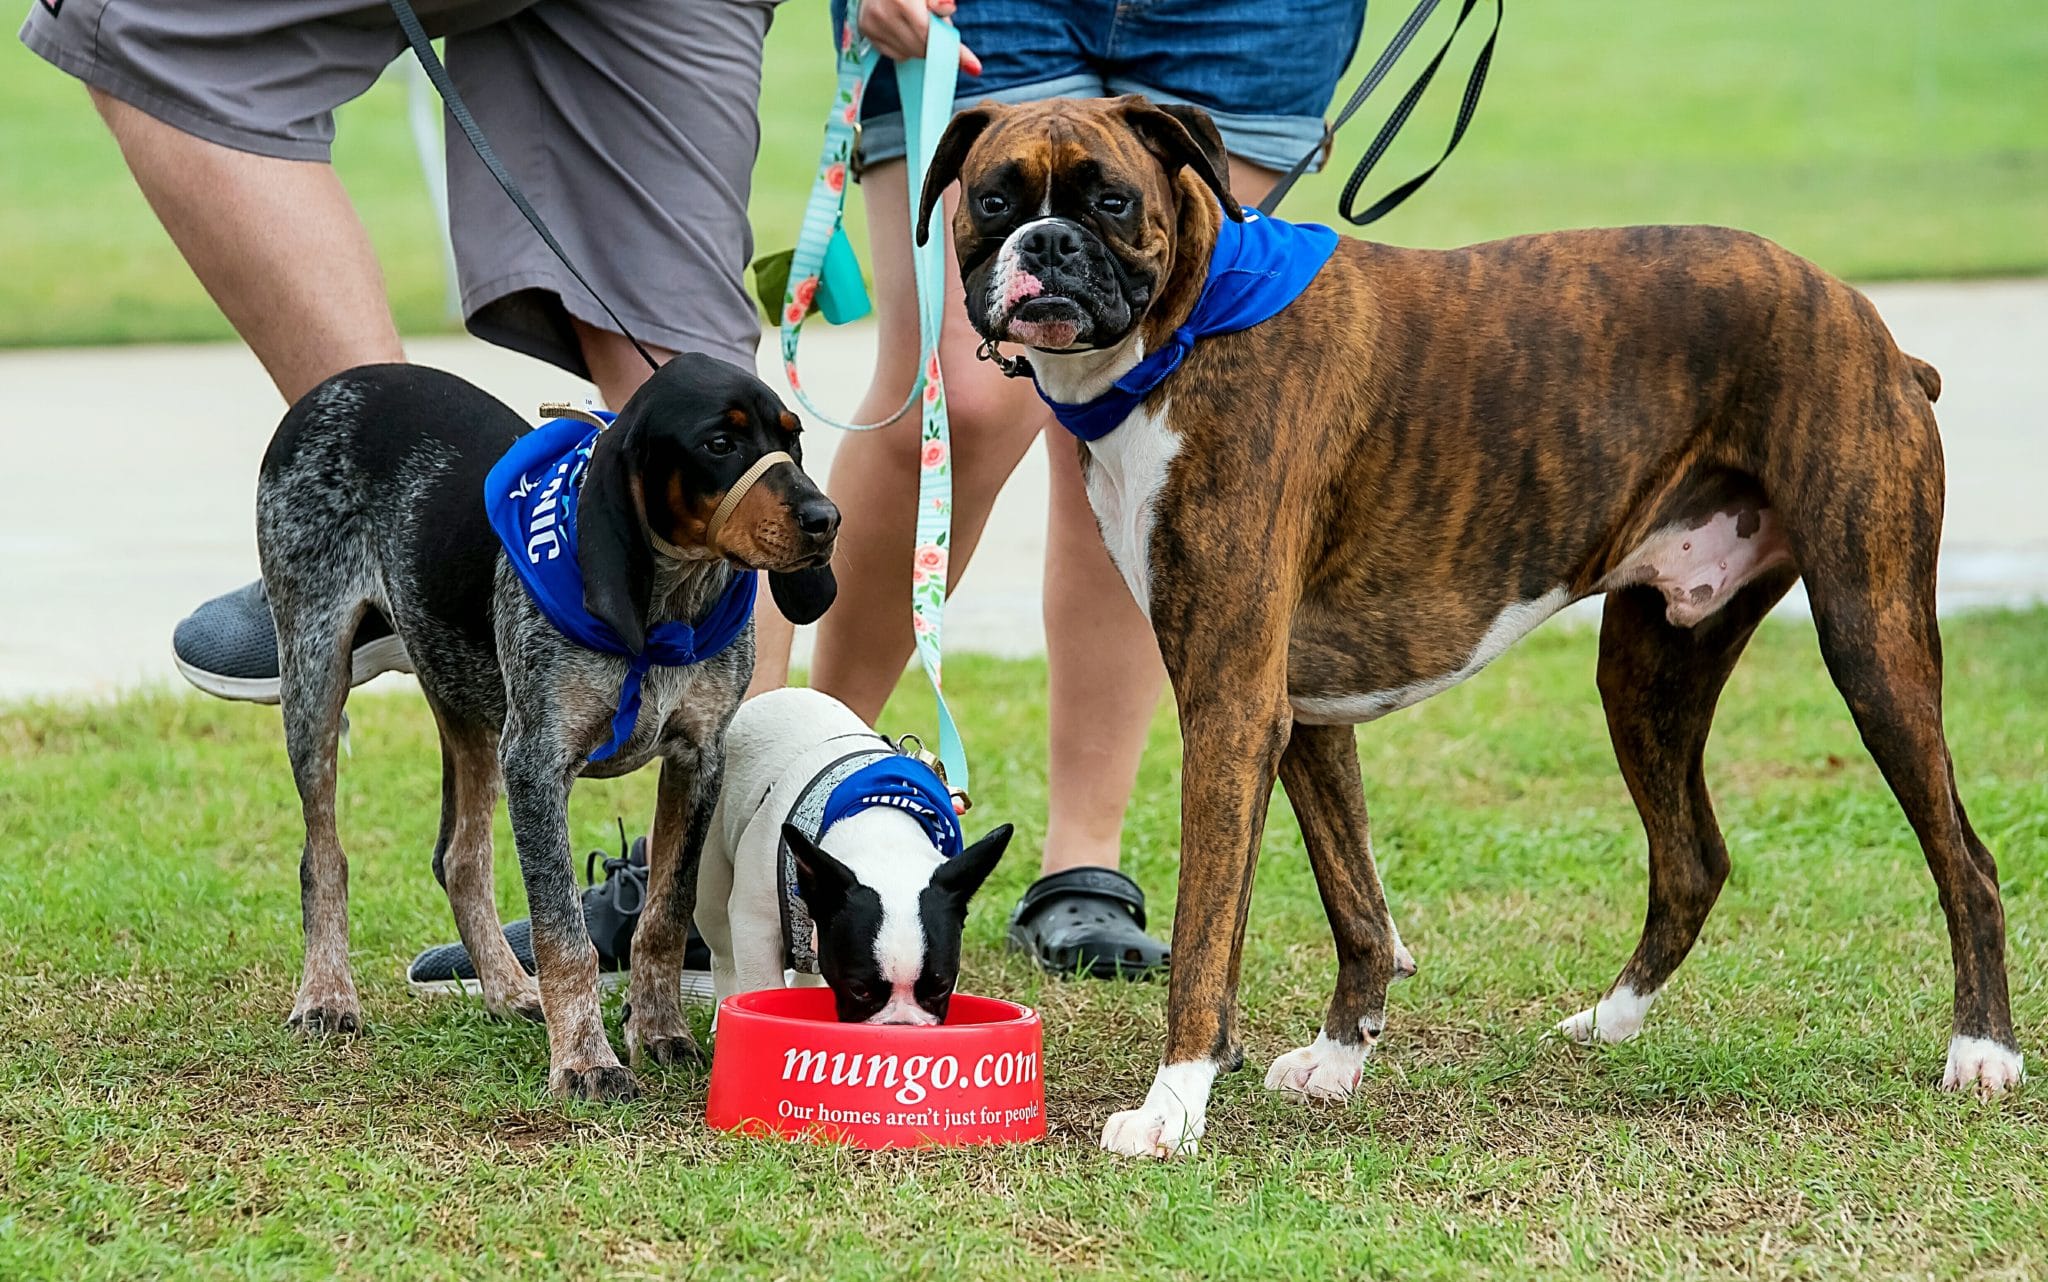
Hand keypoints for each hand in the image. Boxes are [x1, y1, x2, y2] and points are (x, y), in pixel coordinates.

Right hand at [858, 0, 982, 75]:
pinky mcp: (866, 31)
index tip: (973, 65)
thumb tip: (948, 7)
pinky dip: (907, 48)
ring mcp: (871, 23)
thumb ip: (940, 1)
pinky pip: (896, 54)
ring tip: (918, 25)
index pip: (927, 32)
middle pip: (920, 46)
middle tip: (936, 27)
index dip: (949, 47)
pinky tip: (905, 30)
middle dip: (934, 42)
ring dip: (920, 46)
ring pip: (909, 53)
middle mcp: (882, 11)